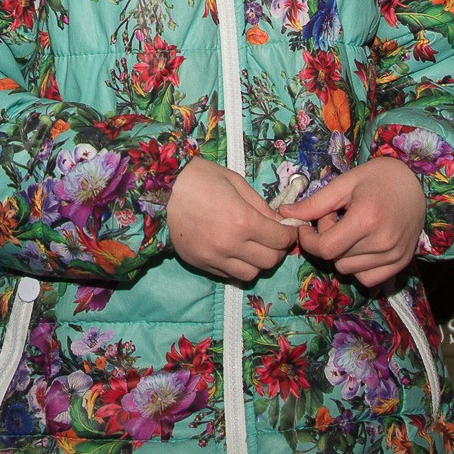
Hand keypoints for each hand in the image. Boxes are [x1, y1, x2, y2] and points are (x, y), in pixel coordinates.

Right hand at [164, 158, 298, 282]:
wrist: (163, 189)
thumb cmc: (202, 179)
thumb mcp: (238, 183)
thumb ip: (261, 206)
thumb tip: (279, 222)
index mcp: (243, 221)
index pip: (280, 240)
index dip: (290, 235)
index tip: (289, 230)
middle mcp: (230, 245)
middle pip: (269, 262)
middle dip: (277, 250)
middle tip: (274, 239)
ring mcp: (214, 258)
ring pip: (250, 274)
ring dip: (258, 263)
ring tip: (254, 248)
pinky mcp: (200, 264)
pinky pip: (228, 275)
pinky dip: (237, 267)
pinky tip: (235, 252)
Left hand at [286, 156, 427, 288]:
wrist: (417, 182)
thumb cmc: (379, 177)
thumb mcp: (345, 183)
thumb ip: (315, 203)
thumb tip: (286, 215)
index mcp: (367, 218)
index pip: (324, 248)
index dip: (308, 240)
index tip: (307, 227)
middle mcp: (383, 241)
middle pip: (335, 259)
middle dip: (327, 240)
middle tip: (336, 218)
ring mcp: (394, 255)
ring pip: (349, 270)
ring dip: (342, 253)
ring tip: (352, 229)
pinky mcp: (401, 263)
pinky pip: (367, 278)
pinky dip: (359, 266)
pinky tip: (362, 246)